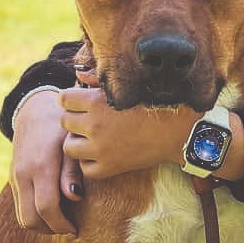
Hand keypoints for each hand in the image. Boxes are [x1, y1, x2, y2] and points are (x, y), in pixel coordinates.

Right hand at [10, 89, 83, 232]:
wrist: (34, 110)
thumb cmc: (61, 127)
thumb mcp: (71, 144)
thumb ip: (72, 171)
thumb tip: (75, 196)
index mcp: (40, 166)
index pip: (46, 208)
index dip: (61, 225)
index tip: (76, 230)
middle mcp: (23, 174)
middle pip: (30, 219)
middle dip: (50, 229)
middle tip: (70, 228)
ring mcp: (14, 177)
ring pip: (22, 217)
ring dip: (41, 225)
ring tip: (62, 220)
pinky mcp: (12, 178)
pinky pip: (20, 206)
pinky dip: (34, 214)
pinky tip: (53, 209)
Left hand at [59, 74, 197, 180]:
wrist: (180, 132)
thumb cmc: (157, 105)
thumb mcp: (128, 87)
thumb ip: (99, 80)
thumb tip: (77, 74)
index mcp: (96, 102)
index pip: (64, 99)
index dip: (73, 100)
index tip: (83, 102)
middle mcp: (94, 125)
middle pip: (64, 121)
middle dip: (75, 119)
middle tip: (92, 120)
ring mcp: (100, 149)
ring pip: (69, 146)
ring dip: (79, 141)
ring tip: (94, 138)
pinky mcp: (108, 168)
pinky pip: (84, 168)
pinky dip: (90, 162)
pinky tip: (103, 153)